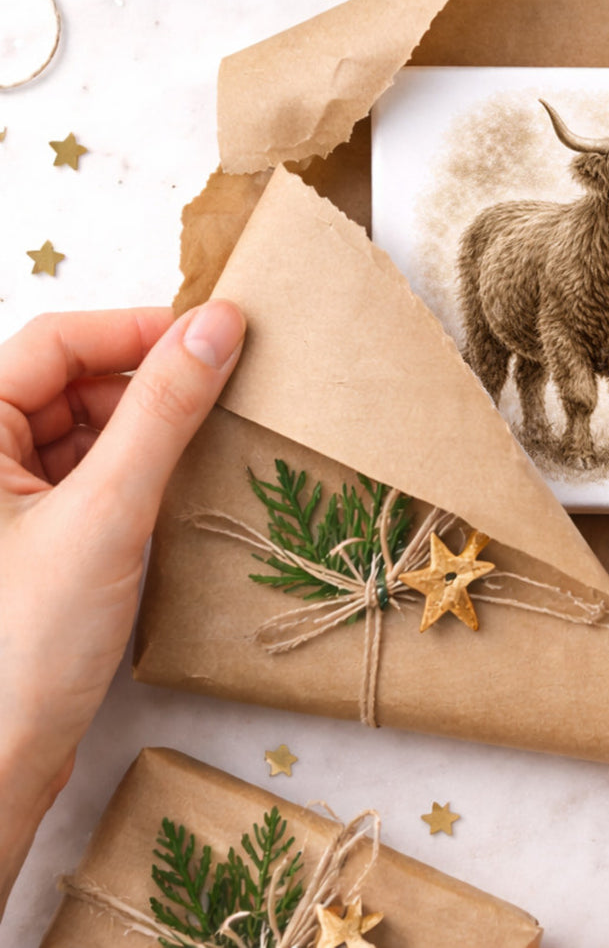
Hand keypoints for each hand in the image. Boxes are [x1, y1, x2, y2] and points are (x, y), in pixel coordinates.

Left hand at [0, 303, 244, 915]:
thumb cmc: (23, 644)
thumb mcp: (107, 511)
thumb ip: (164, 410)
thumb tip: (218, 325)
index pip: (55, 342)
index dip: (136, 329)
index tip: (217, 334)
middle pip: (70, 381)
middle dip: (147, 379)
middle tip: (226, 385)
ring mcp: (6, 501)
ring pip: (85, 428)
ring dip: (148, 425)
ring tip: (212, 435)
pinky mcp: (34, 537)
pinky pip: (92, 474)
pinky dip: (139, 469)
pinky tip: (181, 483)